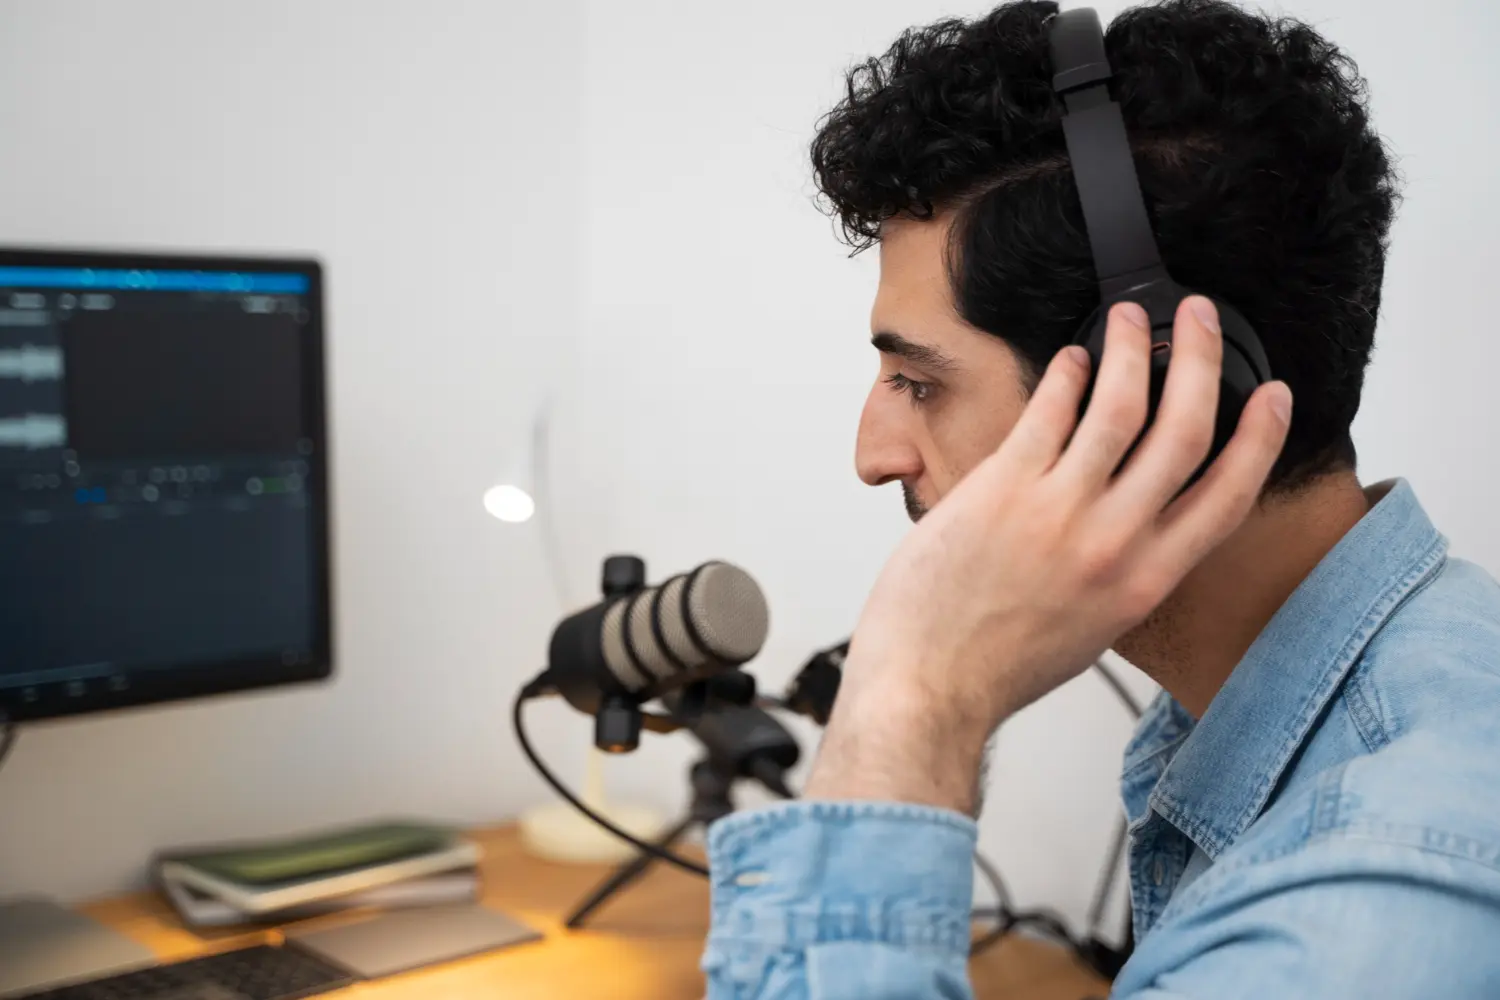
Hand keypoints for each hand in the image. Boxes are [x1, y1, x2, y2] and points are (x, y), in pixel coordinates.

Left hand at [804, 296, 1292, 814]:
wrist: (929, 685)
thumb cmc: (998, 665)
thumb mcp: (1090, 628)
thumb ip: (1120, 572)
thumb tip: (1129, 520)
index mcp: (1145, 581)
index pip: (1227, 494)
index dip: (1260, 437)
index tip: (1272, 397)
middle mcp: (1114, 542)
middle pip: (1184, 429)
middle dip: (1201, 360)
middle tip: (1199, 318)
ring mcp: (1060, 511)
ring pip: (1120, 405)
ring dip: (1131, 348)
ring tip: (1130, 317)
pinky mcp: (1003, 488)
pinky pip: (1048, 412)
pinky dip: (1066, 376)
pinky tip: (1069, 360)